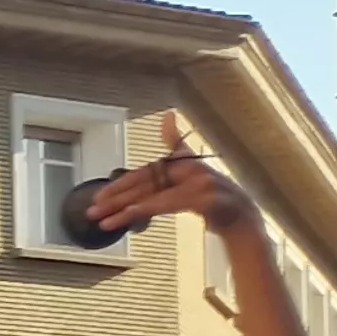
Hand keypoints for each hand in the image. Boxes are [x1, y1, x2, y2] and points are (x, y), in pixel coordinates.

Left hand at [82, 117, 254, 236]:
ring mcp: (201, 183)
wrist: (244, 220)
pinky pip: (169, 204)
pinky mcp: (207, 199)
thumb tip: (168, 115)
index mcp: (185, 164)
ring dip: (124, 208)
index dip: (122, 183)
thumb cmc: (214, 200)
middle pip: (146, 182)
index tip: (98, 195)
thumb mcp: (190, 177)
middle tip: (92, 208)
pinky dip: (146, 209)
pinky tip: (127, 216)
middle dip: (116, 196)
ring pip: (154, 195)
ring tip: (101, 219)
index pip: (147, 172)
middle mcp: (192, 169)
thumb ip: (176, 148)